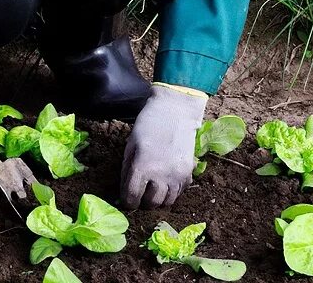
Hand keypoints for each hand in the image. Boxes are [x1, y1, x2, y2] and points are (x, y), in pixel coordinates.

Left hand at [121, 85, 206, 207]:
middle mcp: (160, 175)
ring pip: (167, 202)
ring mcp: (177, 175)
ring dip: (159, 199)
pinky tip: (167, 182)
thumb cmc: (149, 124)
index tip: (127, 199)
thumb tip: (124, 190)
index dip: (127, 202)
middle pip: (151, 203)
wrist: (176, 110)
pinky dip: (172, 192)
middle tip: (141, 195)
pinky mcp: (188, 172)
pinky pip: (180, 192)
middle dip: (143, 202)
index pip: (132, 198)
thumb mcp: (131, 145)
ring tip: (154, 190)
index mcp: (142, 167)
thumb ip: (126, 170)